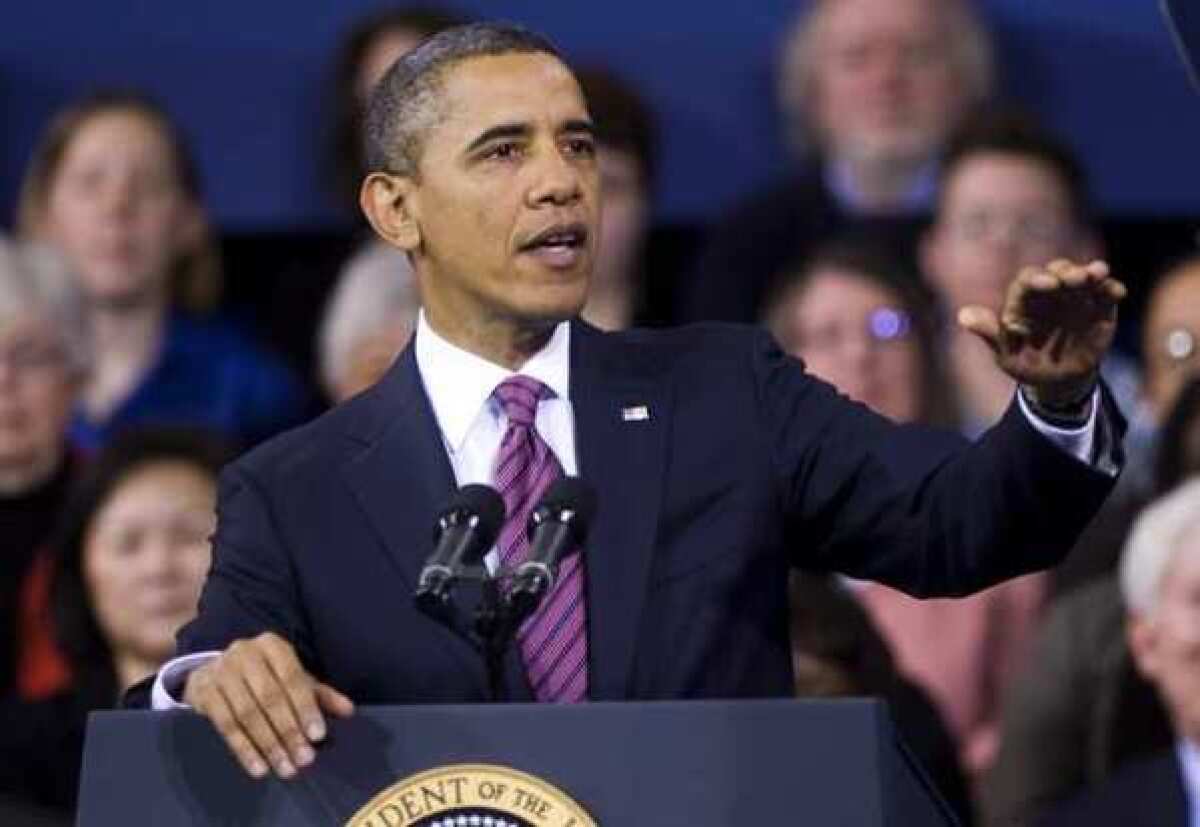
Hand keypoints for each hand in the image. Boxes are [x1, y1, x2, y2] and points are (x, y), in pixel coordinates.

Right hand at [183, 632, 353, 779]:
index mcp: (272, 646)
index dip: (305, 708)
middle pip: (270, 697)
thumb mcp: (292, 679)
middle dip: (288, 731)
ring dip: (268, 744)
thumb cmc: (263, 676)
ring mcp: (220, 671)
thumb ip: (319, 694)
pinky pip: (224, 725)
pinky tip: (258, 768)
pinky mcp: (202, 691)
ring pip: (247, 713)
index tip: (318, 736)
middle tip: (303, 759)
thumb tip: (348, 710)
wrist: (214, 671)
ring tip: (285, 768)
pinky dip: (243, 749)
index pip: (292, 678)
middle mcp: (245, 653)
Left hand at [957, 259, 1125, 407]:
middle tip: (1075, 278)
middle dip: (1066, 272)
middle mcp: (1051, 292)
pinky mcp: (1099, 306)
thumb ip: (991, 333)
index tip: (1046, 284)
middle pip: (1058, 271)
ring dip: (1091, 273)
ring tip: (1097, 274)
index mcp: (1025, 300)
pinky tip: (1117, 292)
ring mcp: (1076, 296)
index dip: (1036, 279)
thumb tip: (962, 316)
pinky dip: (1112, 289)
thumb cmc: (1025, 362)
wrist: (1057, 380)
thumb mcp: (1006, 354)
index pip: (1028, 281)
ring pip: (1083, 276)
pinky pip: (1106, 293)